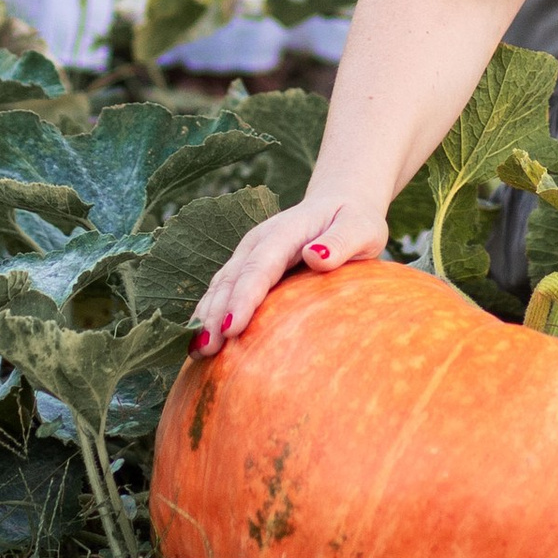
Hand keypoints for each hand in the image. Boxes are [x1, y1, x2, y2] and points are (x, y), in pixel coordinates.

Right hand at [188, 190, 389, 351]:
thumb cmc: (354, 222)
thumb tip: (316, 257)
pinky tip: (202, 341)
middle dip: (216, 313)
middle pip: (232, 278)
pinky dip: (210, 313)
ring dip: (206, 316)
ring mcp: (248, 255)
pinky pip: (223, 291)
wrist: (338, 206)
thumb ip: (341, 242)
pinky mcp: (246, 269)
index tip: (231, 328)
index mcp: (284, 232)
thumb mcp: (360, 228)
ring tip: (198, 351)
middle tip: (207, 349)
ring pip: (221, 285)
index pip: (260, 266)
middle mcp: (258, 242)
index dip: (243, 297)